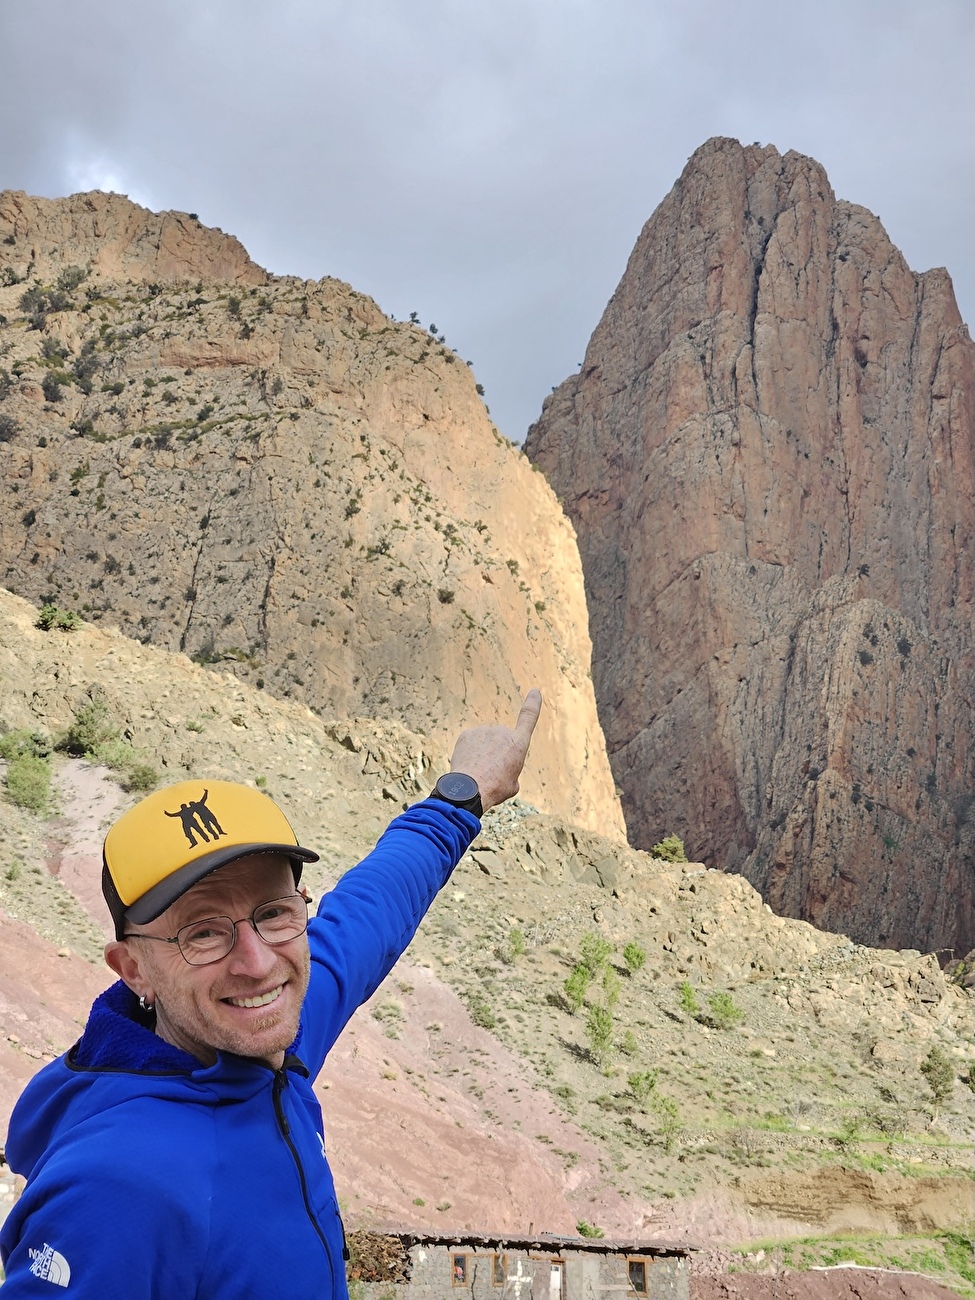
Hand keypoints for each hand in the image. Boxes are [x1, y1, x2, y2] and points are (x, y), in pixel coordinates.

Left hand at [448, 689, 541, 811]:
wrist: (470, 789)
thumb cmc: (495, 789)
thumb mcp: (513, 785)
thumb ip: (510, 770)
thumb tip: (502, 768)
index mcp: (518, 743)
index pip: (529, 718)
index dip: (533, 704)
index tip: (535, 691)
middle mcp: (502, 731)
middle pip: (501, 740)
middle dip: (497, 752)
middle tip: (491, 771)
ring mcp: (483, 730)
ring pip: (485, 741)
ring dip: (483, 753)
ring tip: (479, 771)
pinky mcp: (467, 734)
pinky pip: (471, 742)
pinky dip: (470, 752)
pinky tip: (468, 765)